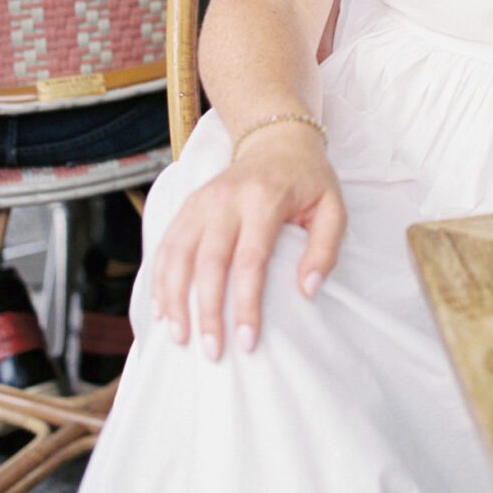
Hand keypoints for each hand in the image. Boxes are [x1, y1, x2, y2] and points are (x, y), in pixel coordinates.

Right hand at [151, 124, 345, 357]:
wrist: (277, 140)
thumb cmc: (308, 181)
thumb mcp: (332, 208)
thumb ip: (325, 249)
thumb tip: (307, 290)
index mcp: (264, 199)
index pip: (251, 259)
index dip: (247, 304)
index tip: (248, 341)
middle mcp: (227, 198)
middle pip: (209, 262)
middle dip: (207, 312)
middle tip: (212, 351)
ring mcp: (202, 200)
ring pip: (177, 255)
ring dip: (175, 300)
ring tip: (180, 337)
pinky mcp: (187, 205)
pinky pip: (166, 246)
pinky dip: (160, 280)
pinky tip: (162, 310)